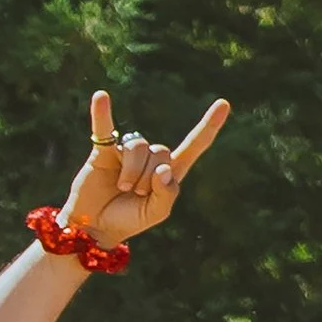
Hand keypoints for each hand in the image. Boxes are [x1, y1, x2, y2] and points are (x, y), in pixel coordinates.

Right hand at [58, 90, 229, 245]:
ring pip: (139, 148)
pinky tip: (102, 97)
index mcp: (169, 172)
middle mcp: (150, 157)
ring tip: (122, 188)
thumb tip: (164, 169)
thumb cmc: (128, 219)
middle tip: (136, 194)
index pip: (193, 146)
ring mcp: (126, 151)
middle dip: (149, 178)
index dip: (208, 127)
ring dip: (132, 172)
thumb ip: (166, 195)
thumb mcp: (156, 213)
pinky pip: (104, 128)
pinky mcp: (103, 150)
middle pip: (161, 152)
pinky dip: (102, 113)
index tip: (224, 104)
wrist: (96, 224)